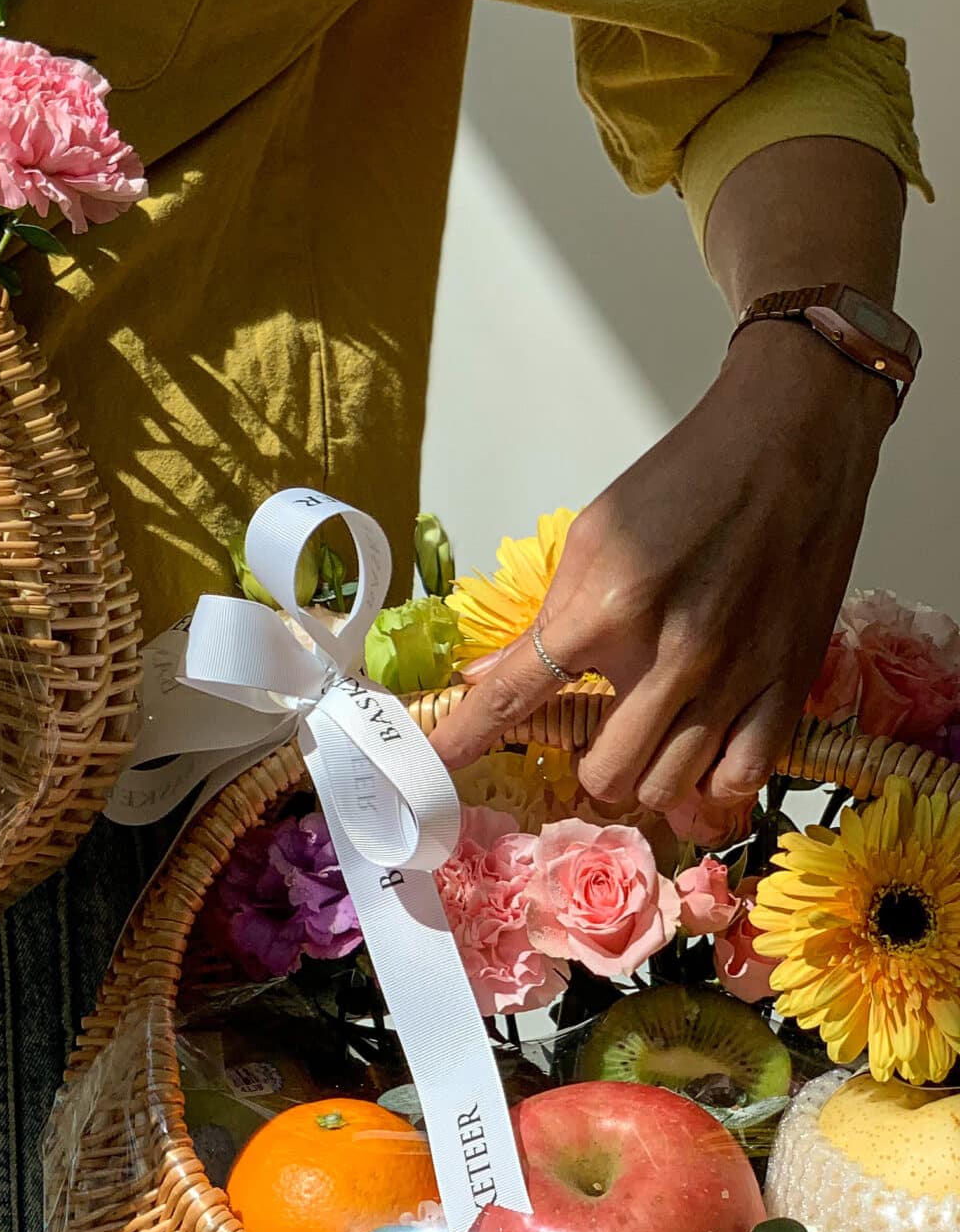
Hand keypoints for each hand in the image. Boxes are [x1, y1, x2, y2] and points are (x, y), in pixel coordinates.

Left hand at [429, 319, 893, 838]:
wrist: (788, 443)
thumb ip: (545, 617)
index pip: (518, 696)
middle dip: (585, 765)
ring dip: (645, 777)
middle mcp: (670, 656)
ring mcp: (735, 677)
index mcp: (607, 609)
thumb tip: (487, 675)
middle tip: (589, 734)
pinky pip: (742, 779)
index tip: (440, 761)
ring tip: (645, 741)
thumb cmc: (684, 480)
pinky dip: (711, 785)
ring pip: (669, 789)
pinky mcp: (790, 683)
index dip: (469, 737)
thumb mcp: (594, 535)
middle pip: (606, 773)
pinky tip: (701, 759)